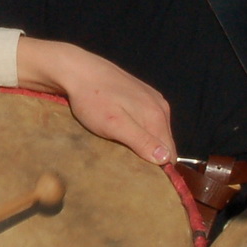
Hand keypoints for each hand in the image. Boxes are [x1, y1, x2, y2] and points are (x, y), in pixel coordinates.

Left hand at [16, 37, 173, 162]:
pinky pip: (147, 120)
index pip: (170, 154)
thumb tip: (166, 159)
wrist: (77, 70)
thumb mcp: (114, 125)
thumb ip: (141, 141)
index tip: (140, 176)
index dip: (157, 169)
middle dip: (150, 156)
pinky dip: (138, 129)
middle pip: (164, 143)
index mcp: (157, 116)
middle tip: (127, 163)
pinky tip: (122, 129)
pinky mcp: (142, 94)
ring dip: (143, 143)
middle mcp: (160, 107)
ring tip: (123, 147)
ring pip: (155, 132)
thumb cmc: (92, 99)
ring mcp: (152, 99)